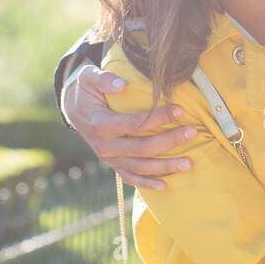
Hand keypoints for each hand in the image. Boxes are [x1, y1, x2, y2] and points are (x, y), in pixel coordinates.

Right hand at [62, 63, 196, 190]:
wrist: (72, 106)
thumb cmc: (85, 89)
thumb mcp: (88, 77)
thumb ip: (104, 79)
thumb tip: (123, 85)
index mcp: (101, 125)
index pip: (135, 124)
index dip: (159, 118)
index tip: (180, 110)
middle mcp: (105, 146)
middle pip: (142, 149)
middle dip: (169, 141)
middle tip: (192, 132)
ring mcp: (108, 158)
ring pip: (140, 167)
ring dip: (165, 167)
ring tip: (189, 164)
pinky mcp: (112, 164)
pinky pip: (130, 177)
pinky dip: (147, 184)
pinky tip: (165, 186)